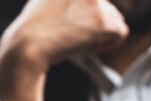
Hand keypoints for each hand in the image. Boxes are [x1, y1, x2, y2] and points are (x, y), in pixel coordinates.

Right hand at [0, 0, 128, 100]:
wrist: (28, 44)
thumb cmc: (34, 26)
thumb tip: (85, 8)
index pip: (97, 0)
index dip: (89, 13)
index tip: (77, 25)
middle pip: (108, 8)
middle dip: (97, 23)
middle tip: (76, 34)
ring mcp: (97, 3)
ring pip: (116, 20)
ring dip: (102, 34)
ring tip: (79, 40)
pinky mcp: (104, 22)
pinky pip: (121, 33)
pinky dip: (109, 44)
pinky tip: (89, 46)